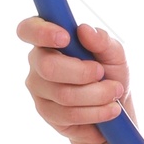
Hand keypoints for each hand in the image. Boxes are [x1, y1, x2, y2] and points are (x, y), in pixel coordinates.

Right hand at [17, 15, 132, 143]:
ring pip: (63, 94)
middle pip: (48, 66)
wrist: (115, 108)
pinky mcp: (46, 112)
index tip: (65, 38)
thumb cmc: (110, 74)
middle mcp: (38, 62)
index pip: (28, 29)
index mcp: (49, 40)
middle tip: (102, 73)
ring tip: (115, 92)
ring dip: (97, 94)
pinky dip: (96, 112)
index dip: (41, 32)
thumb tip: (84, 30)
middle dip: (82, 72)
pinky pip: (68, 114)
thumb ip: (102, 41)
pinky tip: (110, 109)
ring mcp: (39, 88)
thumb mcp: (114, 54)